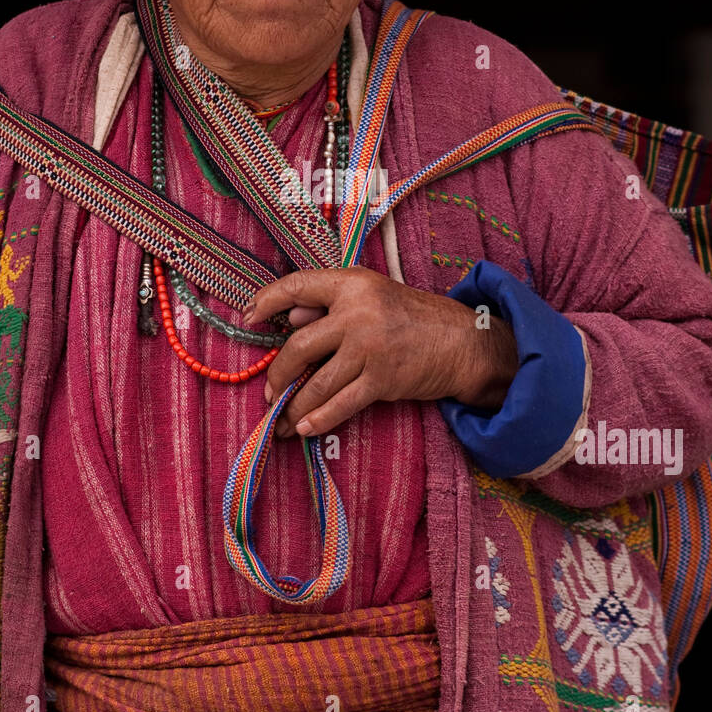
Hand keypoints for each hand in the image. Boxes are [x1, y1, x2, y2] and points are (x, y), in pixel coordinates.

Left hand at [243, 267, 518, 438]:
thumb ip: (332, 304)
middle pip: (299, 346)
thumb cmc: (414, 317)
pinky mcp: (382, 379)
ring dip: (293, 404)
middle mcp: (358, 312)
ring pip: (316, 383)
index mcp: (353, 283)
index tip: (247, 316)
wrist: (464, 343)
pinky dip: (318, 420)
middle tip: (270, 390)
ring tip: (282, 418)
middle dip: (278, 374)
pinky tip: (304, 428)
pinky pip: (340, 405)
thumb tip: (288, 320)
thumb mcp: (374, 296)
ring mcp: (370, 347)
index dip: (266, 300)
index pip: (297, 286)